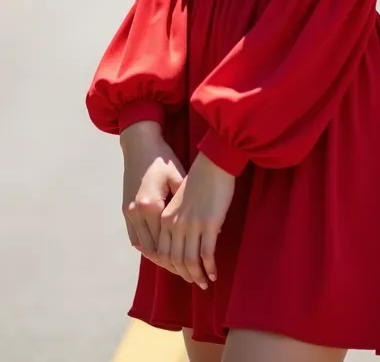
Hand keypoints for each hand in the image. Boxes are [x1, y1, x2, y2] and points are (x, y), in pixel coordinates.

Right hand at [120, 121, 185, 276]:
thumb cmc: (163, 158)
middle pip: (155, 251)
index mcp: (151, 206)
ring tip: (178, 269)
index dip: (183, 259)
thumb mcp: (179, 177)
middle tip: (190, 277)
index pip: (168, 245)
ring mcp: (129, 213)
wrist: (139, 143)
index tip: (198, 269)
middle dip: (173, 266)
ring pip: (145, 248)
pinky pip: (137, 239)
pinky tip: (161, 255)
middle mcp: (137, 213)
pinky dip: (149, 249)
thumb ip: (189, 205)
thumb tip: (211, 227)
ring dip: (160, 260)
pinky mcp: (126, 210)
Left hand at [157, 151, 235, 287]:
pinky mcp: (209, 224)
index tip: (182, 273)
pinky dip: (210, 267)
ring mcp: (192, 225)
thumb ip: (175, 218)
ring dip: (197, 276)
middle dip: (185, 275)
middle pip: (175, 260)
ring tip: (205, 282)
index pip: (163, 253)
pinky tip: (214, 273)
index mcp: (166, 218)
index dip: (172, 267)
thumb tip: (181, 238)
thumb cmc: (199, 179)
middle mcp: (175, 224)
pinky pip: (206, 254)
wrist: (214, 163)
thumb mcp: (179, 199)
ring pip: (190, 260)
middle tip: (195, 282)